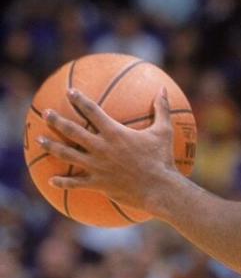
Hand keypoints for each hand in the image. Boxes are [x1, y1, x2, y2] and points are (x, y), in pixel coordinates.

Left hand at [41, 87, 177, 214]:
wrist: (159, 189)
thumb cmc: (162, 160)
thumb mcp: (164, 131)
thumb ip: (162, 108)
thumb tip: (164, 88)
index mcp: (114, 133)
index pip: (92, 111)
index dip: (79, 100)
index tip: (70, 92)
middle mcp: (101, 148)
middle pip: (72, 131)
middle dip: (56, 120)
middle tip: (45, 113)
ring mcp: (97, 167)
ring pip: (68, 155)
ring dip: (52, 146)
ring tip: (40, 140)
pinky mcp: (98, 184)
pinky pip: (75, 183)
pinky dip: (62, 182)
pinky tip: (51, 180)